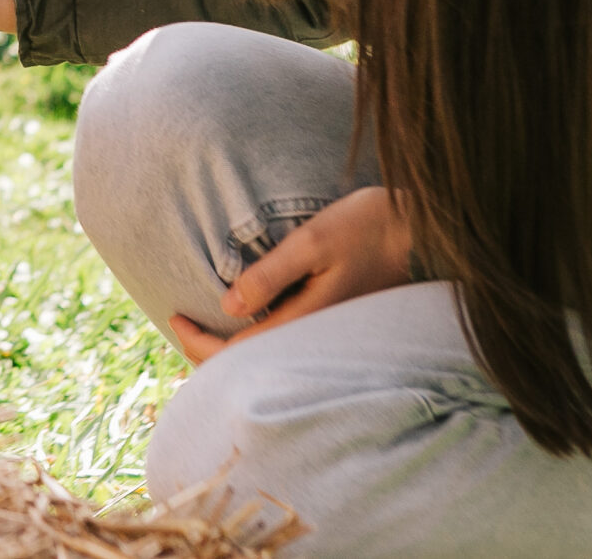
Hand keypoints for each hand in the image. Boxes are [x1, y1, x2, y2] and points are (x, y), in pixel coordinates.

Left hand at [169, 186, 412, 365]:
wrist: (417, 228)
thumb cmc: (363, 226)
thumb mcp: (311, 242)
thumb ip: (271, 275)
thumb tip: (227, 307)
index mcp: (309, 322)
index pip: (241, 354)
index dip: (200, 343)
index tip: (173, 316)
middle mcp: (318, 338)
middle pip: (253, 365)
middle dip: (210, 354)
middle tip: (178, 324)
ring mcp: (329, 335)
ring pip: (270, 358)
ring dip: (233, 350)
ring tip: (200, 328)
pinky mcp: (336, 324)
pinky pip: (287, 344)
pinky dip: (256, 339)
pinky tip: (242, 321)